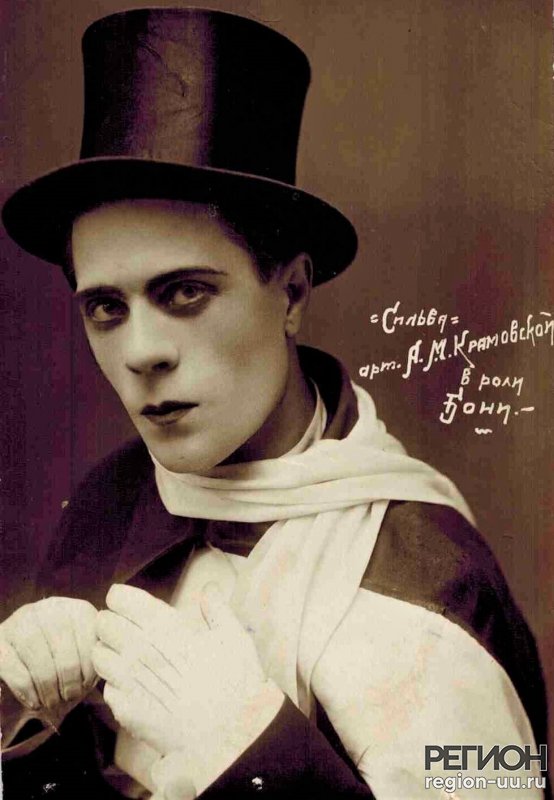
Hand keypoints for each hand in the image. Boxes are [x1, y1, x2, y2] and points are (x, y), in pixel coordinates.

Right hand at [0, 597, 97, 713]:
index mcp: (77, 610)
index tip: (87, 686)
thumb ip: (99, 657)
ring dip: (46, 683)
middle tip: (69, 697)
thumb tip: (108, 665)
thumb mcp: (87, 658)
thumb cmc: (67, 667)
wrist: (32, 670)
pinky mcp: (0, 638)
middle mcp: (49, 608)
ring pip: (34, 649)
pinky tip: (34, 700)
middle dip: (68, 677)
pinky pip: (11, 662)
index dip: (89, 665)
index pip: (88, 633)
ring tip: (52, 702)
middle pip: (61, 642)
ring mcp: (21, 620)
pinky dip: (25, 687)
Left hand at [93, 583, 283, 796]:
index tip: (125, 602)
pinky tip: (129, 686)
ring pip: (99, 656)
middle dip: (109, 621)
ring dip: (107, 651)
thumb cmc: (235, 685)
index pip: (122, 600)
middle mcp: (141, 650)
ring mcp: (131, 682)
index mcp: (165, 627)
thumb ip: (217, 609)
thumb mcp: (234, 638)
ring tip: (121, 655)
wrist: (230, 737)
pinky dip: (114, 685)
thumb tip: (209, 589)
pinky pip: (108, 690)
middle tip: (121, 627)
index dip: (121, 598)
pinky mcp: (128, 710)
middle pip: (104, 624)